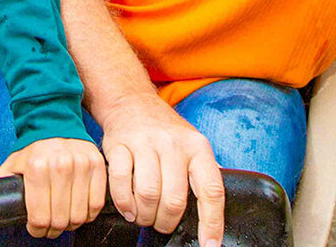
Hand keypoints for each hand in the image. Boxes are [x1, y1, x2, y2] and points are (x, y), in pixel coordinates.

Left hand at [0, 136, 107, 237]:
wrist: (54, 123)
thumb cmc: (33, 148)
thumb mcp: (13, 164)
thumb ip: (4, 184)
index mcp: (36, 168)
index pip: (38, 217)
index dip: (36, 230)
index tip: (36, 228)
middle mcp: (60, 166)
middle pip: (59, 219)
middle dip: (53, 229)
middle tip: (50, 227)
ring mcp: (81, 165)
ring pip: (79, 215)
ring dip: (71, 224)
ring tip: (65, 220)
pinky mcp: (97, 165)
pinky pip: (96, 203)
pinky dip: (89, 214)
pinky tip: (80, 212)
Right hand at [97, 95, 224, 246]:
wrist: (131, 102)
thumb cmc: (165, 131)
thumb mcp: (193, 144)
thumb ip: (203, 173)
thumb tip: (216, 210)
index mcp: (198, 148)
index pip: (211, 191)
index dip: (212, 223)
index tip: (211, 246)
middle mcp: (174, 144)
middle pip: (174, 200)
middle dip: (166, 222)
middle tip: (161, 224)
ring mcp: (145, 143)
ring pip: (148, 195)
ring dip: (145, 216)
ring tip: (144, 216)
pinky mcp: (119, 145)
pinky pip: (121, 184)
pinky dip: (124, 203)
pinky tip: (128, 208)